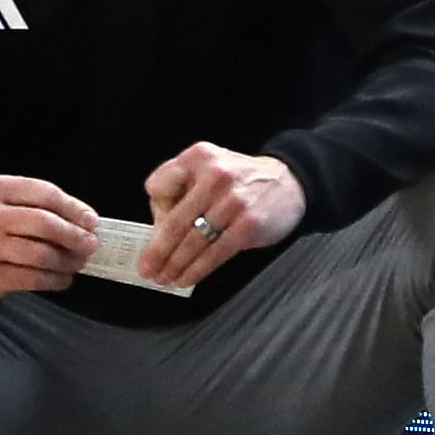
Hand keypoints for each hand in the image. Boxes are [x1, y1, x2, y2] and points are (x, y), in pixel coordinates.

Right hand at [0, 173, 97, 300]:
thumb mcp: (13, 204)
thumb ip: (46, 207)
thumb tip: (87, 223)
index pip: (45, 194)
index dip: (73, 208)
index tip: (92, 221)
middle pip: (43, 223)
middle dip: (73, 236)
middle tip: (91, 245)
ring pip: (39, 254)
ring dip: (66, 261)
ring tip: (78, 263)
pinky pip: (32, 278)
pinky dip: (54, 280)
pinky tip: (63, 278)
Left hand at [141, 141, 304, 290]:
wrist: (289, 182)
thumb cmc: (240, 179)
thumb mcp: (208, 167)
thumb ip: (182, 190)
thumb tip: (158, 233)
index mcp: (197, 156)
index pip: (158, 186)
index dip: (154, 211)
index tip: (154, 229)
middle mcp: (214, 175)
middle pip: (174, 221)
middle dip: (156, 251)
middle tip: (146, 268)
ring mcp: (232, 201)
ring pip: (193, 242)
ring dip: (174, 265)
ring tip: (164, 278)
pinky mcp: (247, 225)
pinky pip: (214, 253)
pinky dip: (196, 270)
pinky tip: (186, 278)